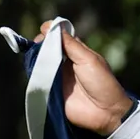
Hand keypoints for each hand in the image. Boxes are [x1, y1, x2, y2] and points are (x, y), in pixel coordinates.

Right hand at [32, 20, 134, 135]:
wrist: (106, 112)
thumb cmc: (102, 83)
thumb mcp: (88, 59)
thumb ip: (71, 44)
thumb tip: (52, 26)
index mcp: (77, 52)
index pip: (59, 37)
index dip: (51, 32)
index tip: (45, 30)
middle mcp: (65, 63)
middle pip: (46, 48)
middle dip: (40, 44)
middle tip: (39, 45)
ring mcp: (57, 76)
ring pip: (40, 62)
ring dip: (36, 58)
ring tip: (37, 58)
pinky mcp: (51, 90)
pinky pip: (37, 78)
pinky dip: (34, 73)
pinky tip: (33, 69)